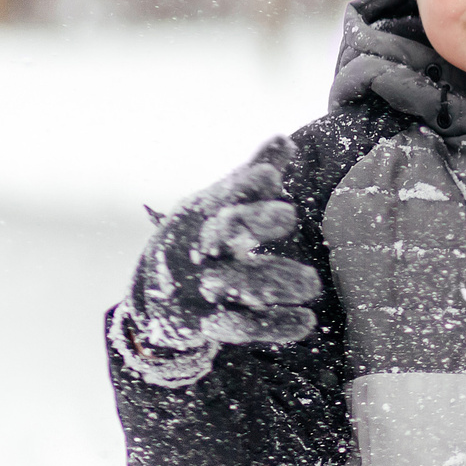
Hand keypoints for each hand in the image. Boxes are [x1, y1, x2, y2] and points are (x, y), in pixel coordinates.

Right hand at [119, 137, 321, 375]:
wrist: (153, 297)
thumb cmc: (199, 239)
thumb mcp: (216, 207)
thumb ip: (250, 178)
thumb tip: (283, 139)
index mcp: (199, 217)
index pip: (221, 196)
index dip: (244, 185)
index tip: (270, 177)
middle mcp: (196, 250)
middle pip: (222, 233)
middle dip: (253, 221)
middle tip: (291, 215)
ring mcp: (199, 288)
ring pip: (235, 284)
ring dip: (274, 281)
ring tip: (313, 284)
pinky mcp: (206, 324)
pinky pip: (240, 327)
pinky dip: (273, 326)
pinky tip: (305, 322)